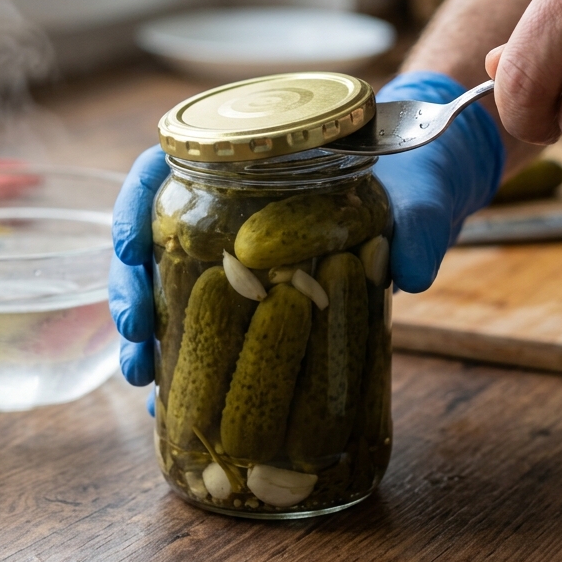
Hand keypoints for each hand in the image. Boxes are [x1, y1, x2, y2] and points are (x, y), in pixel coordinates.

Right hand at [109, 71, 504, 395]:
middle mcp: (230, 206)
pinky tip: (170, 402)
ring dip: (147, 332)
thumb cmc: (415, 175)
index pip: (162, 167)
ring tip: (142, 377)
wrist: (433, 199)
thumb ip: (417, 224)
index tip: (128, 248)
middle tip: (134, 331)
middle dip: (131, 286)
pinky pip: (206, 329)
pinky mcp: (259, 299)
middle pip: (151, 238)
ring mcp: (239, 255)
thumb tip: (412, 272)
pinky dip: (184, 365)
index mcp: (251, 159)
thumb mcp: (418, 191)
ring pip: (166, 286)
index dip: (133, 205)